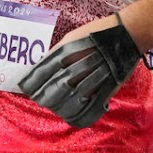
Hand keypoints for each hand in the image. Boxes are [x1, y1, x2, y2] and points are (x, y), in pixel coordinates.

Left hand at [18, 15, 141, 128]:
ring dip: (57, 109)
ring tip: (55, 107)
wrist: (126, 35)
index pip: (40, 75)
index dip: (30, 85)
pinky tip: (71, 117)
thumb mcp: (71, 38)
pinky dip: (77, 119)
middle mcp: (75, 69)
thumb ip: (54, 54)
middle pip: (50, 93)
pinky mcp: (104, 93)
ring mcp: (90, 82)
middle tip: (40, 99)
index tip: (26, 89)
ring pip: (66, 106)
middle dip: (42, 98)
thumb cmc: (96, 34)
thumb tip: (39, 69)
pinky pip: (87, 114)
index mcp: (65, 53)